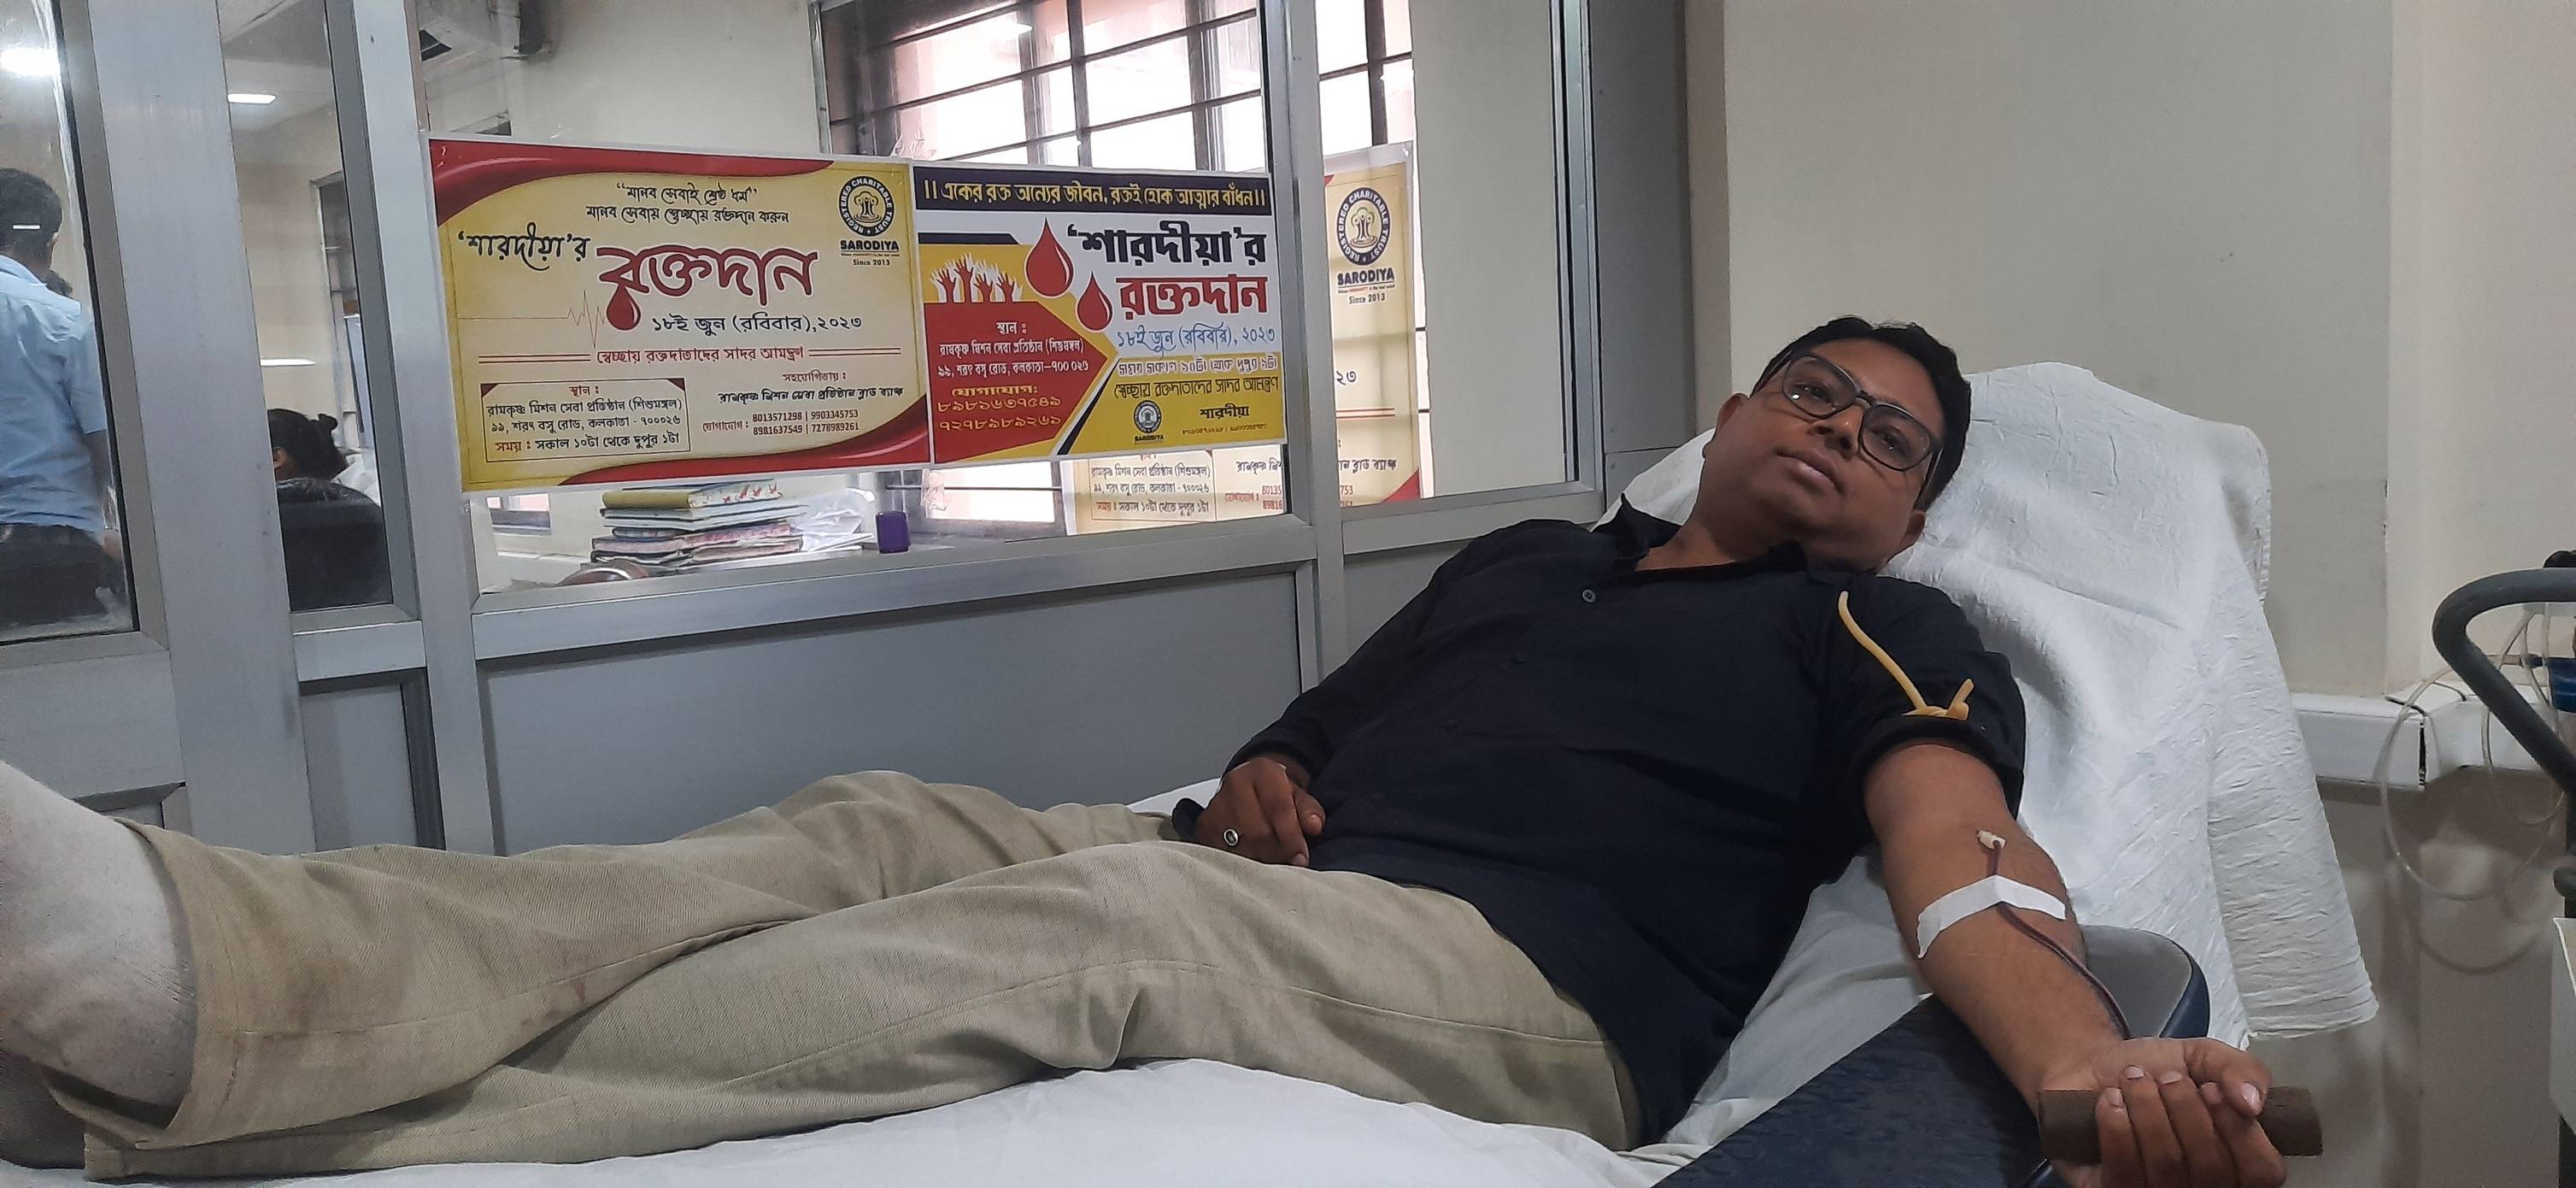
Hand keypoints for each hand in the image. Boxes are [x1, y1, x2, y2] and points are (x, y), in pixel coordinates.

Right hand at [1194, 754, 1322, 864]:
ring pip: (1241, 845)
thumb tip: (1314, 826)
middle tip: (1287, 862)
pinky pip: (1223, 853)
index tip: (1301, 859)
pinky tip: (1252, 860)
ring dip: (1259, 861)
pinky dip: (1240, 862)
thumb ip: (1309, 810)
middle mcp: (1236, 783)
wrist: (1249, 785)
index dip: (1292, 838)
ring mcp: (1216, 804)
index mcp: (1263, 771)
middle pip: (1259, 831)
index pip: (1279, 808)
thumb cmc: (1276, 794)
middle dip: (1277, 853)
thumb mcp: (1298, 795)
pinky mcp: (1205, 825)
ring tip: (1271, 862)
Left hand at [2046, 1037, 2283, 1187]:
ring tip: (2134, 1080)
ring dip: (2149, 1111)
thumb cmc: (2155, 1069)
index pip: (2263, 1171)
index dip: (2240, 1131)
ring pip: (2167, 1167)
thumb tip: (2253, 1102)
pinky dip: (2117, 1127)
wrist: (2090, 1065)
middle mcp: (2202, 1186)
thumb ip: (2240, 1069)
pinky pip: (2124, 1173)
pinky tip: (2110, 1101)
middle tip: (2165, 1079)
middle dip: (2186, 1110)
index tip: (2210, 1090)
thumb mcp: (2205, 1057)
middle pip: (2212, 1168)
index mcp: (2235, 1161)